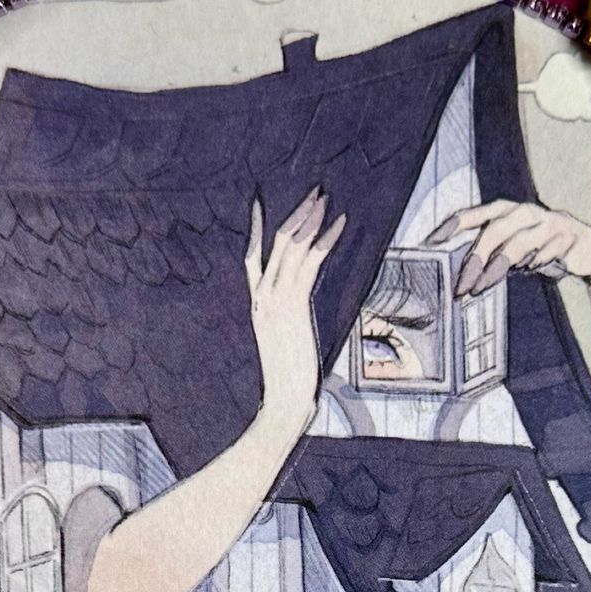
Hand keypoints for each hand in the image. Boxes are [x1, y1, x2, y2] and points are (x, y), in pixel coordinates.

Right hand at [245, 187, 345, 432]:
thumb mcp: (280, 341)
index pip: (252, 256)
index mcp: (256, 303)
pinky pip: (310, 262)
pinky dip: (326, 240)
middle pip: (277, 243)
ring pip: (293, 247)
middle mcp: (262, 296)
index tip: (259, 203)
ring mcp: (276, 300)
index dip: (255, 227)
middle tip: (314, 192)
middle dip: (298, 213)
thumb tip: (297, 307)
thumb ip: (284, 319)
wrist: (283, 399)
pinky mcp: (293, 305)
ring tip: (327, 200)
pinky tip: (338, 225)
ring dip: (312, 219)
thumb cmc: (286, 378)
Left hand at [426, 200, 590, 294]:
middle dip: (474, 259)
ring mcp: (548, 222)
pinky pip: (548, 249)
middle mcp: (525, 212)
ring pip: (518, 241)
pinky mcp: (568, 236)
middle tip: (461, 287)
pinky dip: (538, 261)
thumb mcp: (513, 250)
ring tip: (482, 287)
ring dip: (497, 267)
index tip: (430, 242)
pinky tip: (532, 271)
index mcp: (507, 211)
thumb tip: (461, 275)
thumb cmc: (543, 249)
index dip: (451, 226)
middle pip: (493, 230)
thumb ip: (490, 254)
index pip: (473, 214)